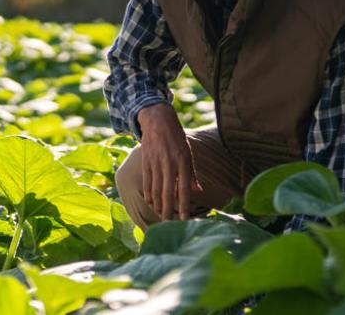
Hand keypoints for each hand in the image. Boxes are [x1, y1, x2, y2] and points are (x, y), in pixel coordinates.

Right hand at [135, 103, 201, 220]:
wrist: (158, 121)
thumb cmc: (177, 138)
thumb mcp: (188, 153)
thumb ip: (192, 174)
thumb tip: (198, 192)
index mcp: (183, 162)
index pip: (185, 189)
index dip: (185, 206)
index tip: (185, 220)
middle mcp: (170, 164)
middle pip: (168, 193)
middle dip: (169, 211)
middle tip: (169, 224)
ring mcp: (156, 163)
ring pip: (156, 190)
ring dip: (158, 205)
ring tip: (161, 216)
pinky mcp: (146, 161)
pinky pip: (147, 182)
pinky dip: (149, 194)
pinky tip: (151, 202)